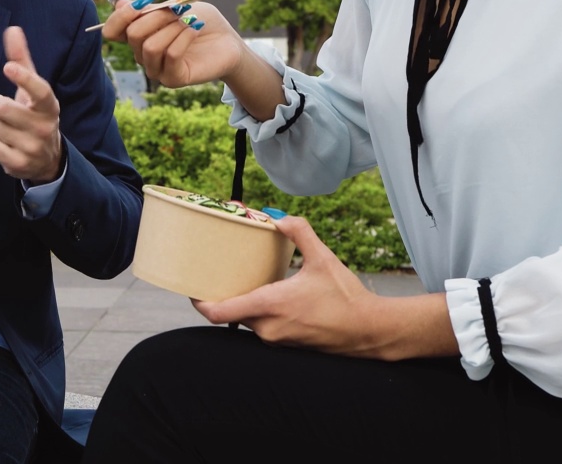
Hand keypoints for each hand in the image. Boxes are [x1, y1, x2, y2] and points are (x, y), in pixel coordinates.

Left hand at [0, 26, 63, 184]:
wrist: (48, 158)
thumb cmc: (35, 114)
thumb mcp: (32, 90)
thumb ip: (22, 60)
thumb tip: (13, 29)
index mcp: (49, 106)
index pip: (40, 90)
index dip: (24, 78)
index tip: (9, 67)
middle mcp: (44, 127)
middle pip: (1, 107)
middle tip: (5, 109)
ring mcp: (32, 147)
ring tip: (9, 129)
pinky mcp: (19, 164)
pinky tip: (5, 143)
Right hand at [101, 0, 245, 87]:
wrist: (228, 41)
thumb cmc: (199, 21)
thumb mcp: (174, 8)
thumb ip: (147, 10)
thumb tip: (117, 3)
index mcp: (138, 36)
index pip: (112, 31)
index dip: (121, 16)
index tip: (144, 3)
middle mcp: (142, 55)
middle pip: (133, 35)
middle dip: (157, 17)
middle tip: (179, 10)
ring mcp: (156, 69)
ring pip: (150, 46)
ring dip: (173, 28)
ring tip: (190, 22)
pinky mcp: (173, 79)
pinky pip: (170, 55)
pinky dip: (184, 38)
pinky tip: (196, 29)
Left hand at [194, 215, 384, 354]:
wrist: (369, 331)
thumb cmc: (346, 297)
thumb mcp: (322, 258)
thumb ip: (300, 232)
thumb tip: (279, 216)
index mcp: (270, 305)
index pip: (218, 312)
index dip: (199, 301)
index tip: (191, 287)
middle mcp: (268, 327)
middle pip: (229, 314)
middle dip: (221, 295)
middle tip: (217, 273)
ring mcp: (276, 339)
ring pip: (246, 321)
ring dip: (241, 303)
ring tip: (241, 280)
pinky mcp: (286, 344)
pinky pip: (261, 327)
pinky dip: (257, 312)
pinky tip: (265, 294)